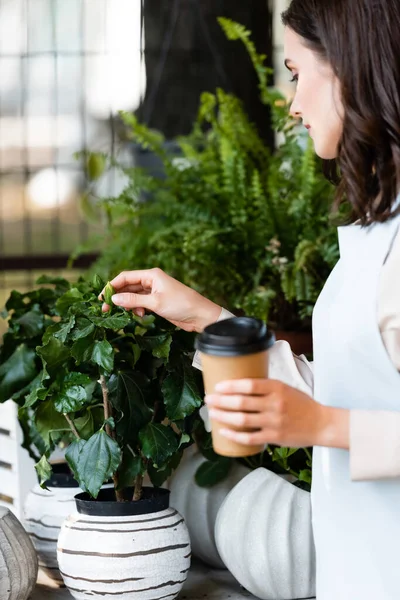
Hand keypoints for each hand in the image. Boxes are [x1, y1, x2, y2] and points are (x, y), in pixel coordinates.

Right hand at [100, 268, 221, 332]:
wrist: (200, 315)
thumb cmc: (181, 304)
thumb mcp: (155, 303)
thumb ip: (133, 301)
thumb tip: (113, 299)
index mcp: (151, 275)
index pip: (125, 277)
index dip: (111, 286)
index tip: (101, 298)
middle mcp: (151, 281)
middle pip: (127, 286)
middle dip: (117, 297)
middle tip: (106, 310)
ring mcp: (154, 291)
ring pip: (133, 296)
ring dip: (128, 304)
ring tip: (125, 314)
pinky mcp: (157, 301)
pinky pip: (141, 303)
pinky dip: (137, 309)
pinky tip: (140, 316)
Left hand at [205, 379, 349, 448]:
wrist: (321, 424)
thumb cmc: (301, 404)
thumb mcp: (285, 388)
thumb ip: (265, 387)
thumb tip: (239, 386)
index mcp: (277, 388)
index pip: (249, 384)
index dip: (230, 386)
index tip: (218, 386)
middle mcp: (274, 404)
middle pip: (241, 402)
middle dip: (221, 401)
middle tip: (209, 399)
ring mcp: (274, 422)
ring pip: (242, 420)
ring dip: (223, 416)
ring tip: (212, 413)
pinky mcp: (274, 437)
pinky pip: (249, 438)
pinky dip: (234, 435)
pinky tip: (224, 432)